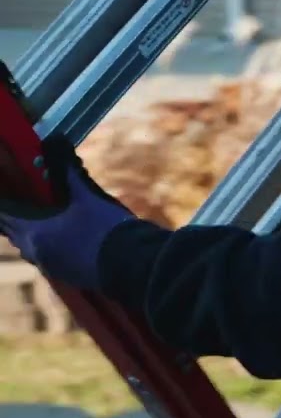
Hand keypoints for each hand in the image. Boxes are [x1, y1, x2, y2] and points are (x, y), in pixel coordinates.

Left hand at [0, 132, 135, 289]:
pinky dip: (48, 244)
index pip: (3, 217)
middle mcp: (36, 252)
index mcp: (35, 233)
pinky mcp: (65, 274)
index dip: (3, 204)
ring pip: (31, 246)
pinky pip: (47, 257)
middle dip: (16, 217)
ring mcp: (50, 266)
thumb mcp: (87, 198)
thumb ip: (68, 173)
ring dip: (33, 231)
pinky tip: (64, 236)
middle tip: (24, 201)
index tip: (6, 194)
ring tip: (45, 217)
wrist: (131, 264)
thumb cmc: (106, 229)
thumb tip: (56, 142)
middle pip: (15, 233)